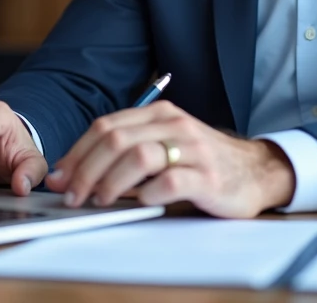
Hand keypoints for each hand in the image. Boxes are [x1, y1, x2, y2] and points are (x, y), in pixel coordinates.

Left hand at [44, 100, 294, 217]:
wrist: (256, 171)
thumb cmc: (201, 161)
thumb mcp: (164, 143)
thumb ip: (125, 151)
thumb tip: (73, 172)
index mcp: (159, 113)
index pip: (106, 126)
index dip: (77, 153)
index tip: (60, 177)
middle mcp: (175, 125)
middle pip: (116, 140)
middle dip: (86, 169)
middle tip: (73, 195)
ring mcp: (193, 150)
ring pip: (138, 156)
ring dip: (110, 181)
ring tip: (100, 201)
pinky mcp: (208, 177)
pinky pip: (170, 182)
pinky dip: (148, 194)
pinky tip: (141, 203)